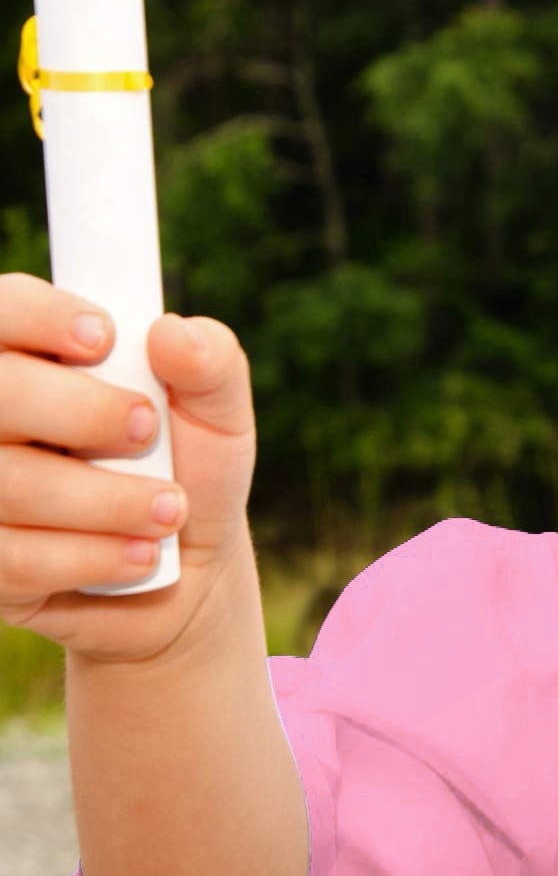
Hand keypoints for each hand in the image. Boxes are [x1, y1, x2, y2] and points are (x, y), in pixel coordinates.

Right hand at [0, 272, 259, 665]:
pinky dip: (94, 556)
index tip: (104, 338)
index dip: (39, 317)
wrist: (189, 566)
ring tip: (170, 511)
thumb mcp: (218, 411)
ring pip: (8, 484)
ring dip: (108, 501)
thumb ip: (210, 363)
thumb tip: (173, 331)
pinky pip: (12, 558)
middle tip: (148, 432)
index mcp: (35, 359)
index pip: (3, 308)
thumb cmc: (191, 467)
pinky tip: (139, 555)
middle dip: (84, 413)